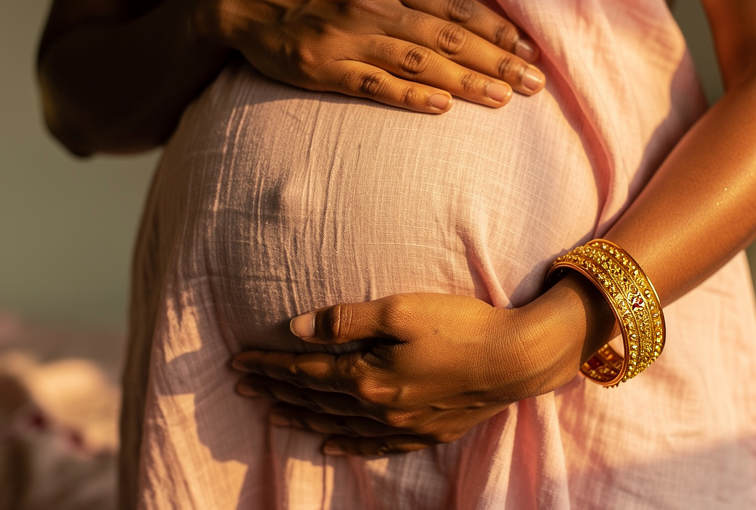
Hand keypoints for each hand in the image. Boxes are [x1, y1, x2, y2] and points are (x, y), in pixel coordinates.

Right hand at [192, 0, 544, 112]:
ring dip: (465, 84)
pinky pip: (375, 86)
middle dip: (496, 61)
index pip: (454, 6)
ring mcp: (348, 38)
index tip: (527, 49)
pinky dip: (410, 97)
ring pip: (419, 64)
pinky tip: (443, 109)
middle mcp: (372, 4)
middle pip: (447, 38)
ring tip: (503, 100)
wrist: (244, 0)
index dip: (495, 29)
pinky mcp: (325, 69)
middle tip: (533, 83)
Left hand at [231, 276, 610, 455]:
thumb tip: (297, 329)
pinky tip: (330, 445)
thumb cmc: (461, 326)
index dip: (269, 365)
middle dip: (275, 390)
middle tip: (240, 386)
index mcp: (367, 375)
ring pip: (337, 423)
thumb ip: (346, 319)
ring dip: (301, 417)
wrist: (516, 359)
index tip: (239, 361)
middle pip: (314, 398)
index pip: (305, 371)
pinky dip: (346, 444)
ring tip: (271, 413)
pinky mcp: (424, 432)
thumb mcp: (400, 309)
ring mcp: (401, 425)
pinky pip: (373, 445)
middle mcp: (377, 407)